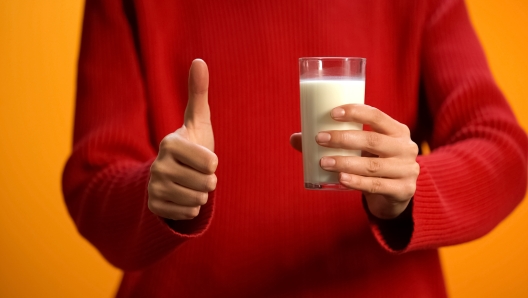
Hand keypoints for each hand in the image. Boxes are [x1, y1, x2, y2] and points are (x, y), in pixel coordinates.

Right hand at [148, 59, 217, 219]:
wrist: (173, 175)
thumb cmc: (192, 146)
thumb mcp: (198, 121)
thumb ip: (198, 93)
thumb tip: (199, 60)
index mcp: (170, 143)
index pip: (209, 163)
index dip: (213, 163)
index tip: (204, 159)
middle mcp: (158, 165)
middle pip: (205, 183)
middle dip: (208, 181)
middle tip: (197, 173)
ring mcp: (153, 187)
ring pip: (197, 199)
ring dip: (201, 194)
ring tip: (191, 183)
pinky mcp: (153, 206)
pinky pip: (187, 213)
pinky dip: (191, 207)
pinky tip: (184, 196)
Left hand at [290, 104, 418, 218]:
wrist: (396, 195)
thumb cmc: (374, 163)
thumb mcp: (361, 150)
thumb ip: (333, 143)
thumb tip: (295, 138)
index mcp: (397, 131)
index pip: (377, 116)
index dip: (355, 112)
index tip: (332, 113)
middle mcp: (406, 148)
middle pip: (373, 140)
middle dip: (344, 139)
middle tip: (320, 139)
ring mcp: (407, 170)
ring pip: (372, 166)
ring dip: (345, 162)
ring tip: (323, 162)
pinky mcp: (403, 190)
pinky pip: (375, 186)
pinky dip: (356, 182)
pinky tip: (340, 179)